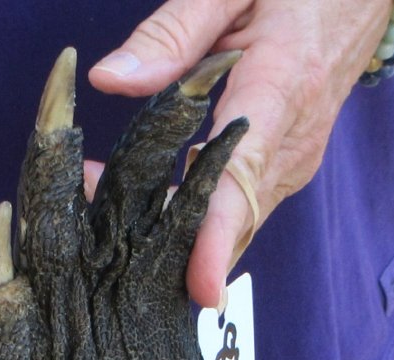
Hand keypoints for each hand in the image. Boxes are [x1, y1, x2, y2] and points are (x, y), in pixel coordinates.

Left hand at [89, 0, 392, 308]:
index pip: (242, 178)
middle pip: (235, 222)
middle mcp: (292, 145)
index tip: (202, 290)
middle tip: (101, 226)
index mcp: (280, 90)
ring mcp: (293, 165)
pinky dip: (199, 220)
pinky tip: (155, 201)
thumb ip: (170, 35)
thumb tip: (109, 80)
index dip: (218, 238)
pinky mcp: (286, 173)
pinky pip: (241, 213)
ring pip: (237, 226)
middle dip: (171, 243)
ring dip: (177, 232)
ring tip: (109, 200)